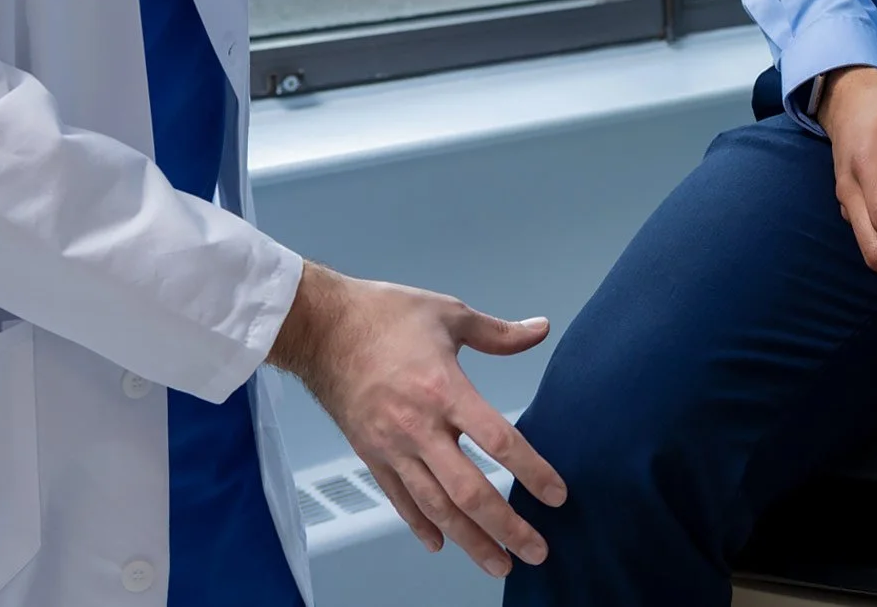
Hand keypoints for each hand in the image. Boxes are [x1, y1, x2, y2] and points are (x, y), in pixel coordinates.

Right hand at [268, 263, 565, 577]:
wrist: (320, 327)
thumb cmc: (382, 315)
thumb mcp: (448, 312)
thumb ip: (498, 332)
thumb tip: (540, 329)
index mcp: (443, 389)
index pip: (498, 440)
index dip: (532, 471)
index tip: (556, 495)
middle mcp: (419, 427)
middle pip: (469, 490)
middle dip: (506, 526)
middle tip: (536, 550)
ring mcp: (392, 447)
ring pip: (436, 506)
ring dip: (470, 540)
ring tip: (498, 563)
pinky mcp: (371, 454)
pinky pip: (400, 499)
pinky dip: (421, 524)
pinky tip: (441, 543)